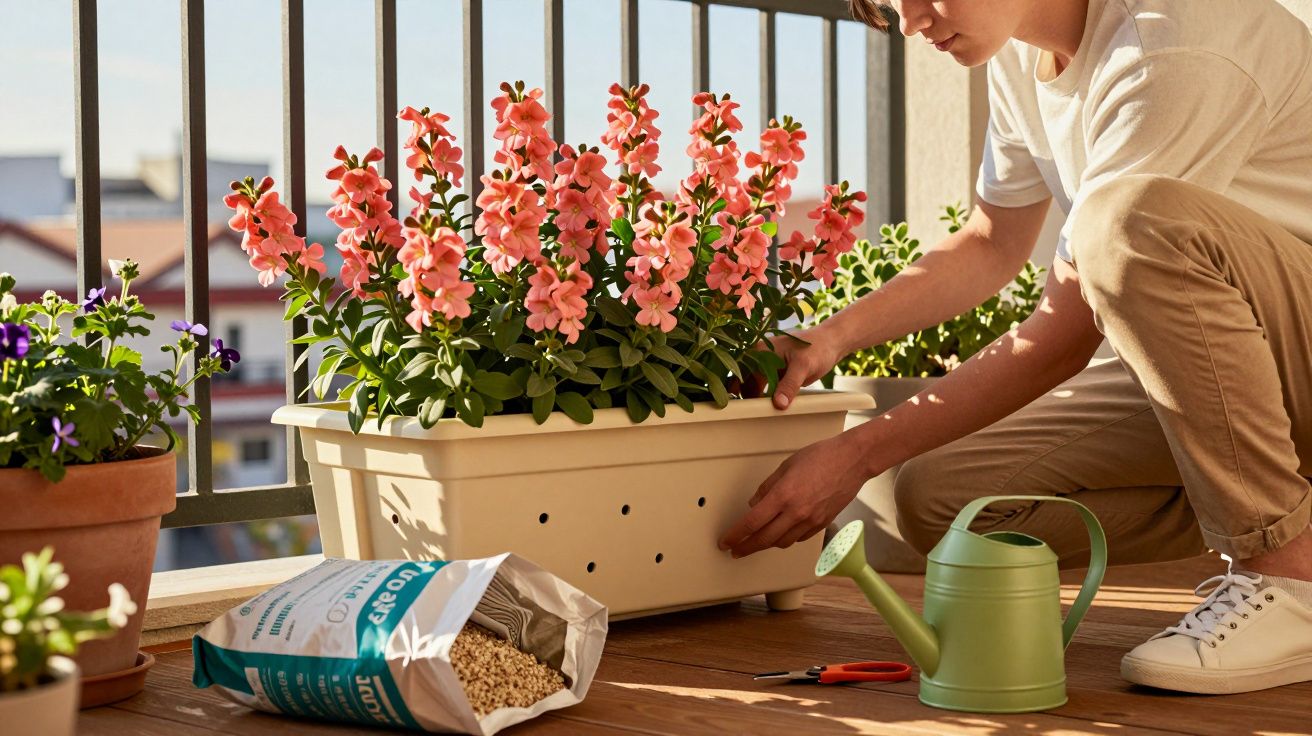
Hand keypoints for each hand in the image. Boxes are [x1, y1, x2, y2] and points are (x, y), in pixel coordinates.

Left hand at [717, 432, 871, 557]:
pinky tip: (781, 533)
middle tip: (735, 551)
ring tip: (756, 542)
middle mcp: (796, 512)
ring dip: (766, 544)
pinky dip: (786, 538)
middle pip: (764, 539)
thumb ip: (767, 488)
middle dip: (746, 547)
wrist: (852, 461)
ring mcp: (811, 521)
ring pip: (782, 542)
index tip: (726, 541)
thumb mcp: (786, 466)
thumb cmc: (820, 457)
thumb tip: (754, 505)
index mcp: (783, 495)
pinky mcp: (822, 524)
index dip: (735, 535)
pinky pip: (799, 538)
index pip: (752, 522)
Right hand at [742, 326, 843, 410]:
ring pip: (752, 383)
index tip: (739, 408)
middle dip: (745, 396)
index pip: (743, 375)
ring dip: (753, 396)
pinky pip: (763, 383)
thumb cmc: (818, 348)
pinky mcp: (774, 369)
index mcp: (761, 351)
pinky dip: (763, 394)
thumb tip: (778, 404)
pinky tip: (766, 404)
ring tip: (756, 412)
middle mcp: (759, 355)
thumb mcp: (804, 367)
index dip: (738, 391)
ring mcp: (766, 362)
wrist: (831, 342)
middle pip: (744, 380)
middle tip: (748, 414)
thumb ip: (790, 385)